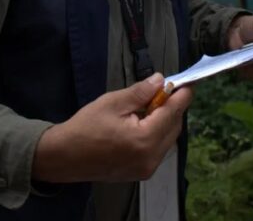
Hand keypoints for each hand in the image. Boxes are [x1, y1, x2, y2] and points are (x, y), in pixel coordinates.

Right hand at [32, 73, 192, 182]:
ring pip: (168, 139)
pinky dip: (157, 133)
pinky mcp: (141, 172)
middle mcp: (151, 158)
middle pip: (174, 127)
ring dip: (165, 120)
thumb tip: (160, 80)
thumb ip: (140, 92)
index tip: (188, 82)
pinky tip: (144, 122)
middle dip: (173, 107)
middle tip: (164, 89)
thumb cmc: (85, 127)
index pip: (173, 113)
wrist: (64, 157)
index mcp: (144, 139)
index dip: (182, 95)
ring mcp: (147, 168)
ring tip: (150, 105)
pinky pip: (159, 149)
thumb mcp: (113, 102)